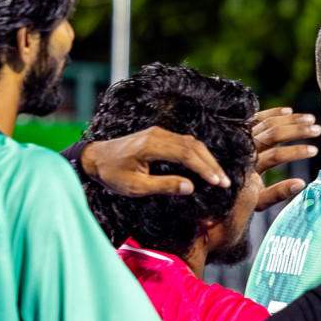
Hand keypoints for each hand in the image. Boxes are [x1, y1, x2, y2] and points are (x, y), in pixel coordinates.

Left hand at [79, 126, 229, 195]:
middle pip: (193, 146)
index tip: (218, 183)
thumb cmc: (112, 175)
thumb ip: (163, 185)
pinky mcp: (160, 136)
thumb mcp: (135, 186)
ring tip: (219, 177)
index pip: (186, 154)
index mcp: (151, 145)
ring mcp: (159, 133)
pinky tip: (206, 167)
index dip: (205, 169)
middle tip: (226, 182)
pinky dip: (199, 155)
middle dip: (212, 165)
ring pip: (192, 143)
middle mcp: (157, 135)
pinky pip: (185, 143)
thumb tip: (190, 187)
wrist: (94, 159)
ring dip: (208, 160)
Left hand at [250, 107, 320, 210]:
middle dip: (298, 131)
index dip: (296, 152)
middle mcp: (244, 148)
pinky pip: (257, 117)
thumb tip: (301, 183)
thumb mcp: (259, 200)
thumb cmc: (242, 195)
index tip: (314, 150)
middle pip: (273, 134)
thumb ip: (278, 193)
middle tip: (317, 130)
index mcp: (250, 166)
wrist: (221, 185)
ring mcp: (241, 136)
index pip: (276, 155)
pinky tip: (289, 110)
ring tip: (311, 119)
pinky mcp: (240, 129)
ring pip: (268, 123)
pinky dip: (273, 113)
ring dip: (291, 119)